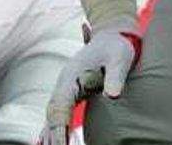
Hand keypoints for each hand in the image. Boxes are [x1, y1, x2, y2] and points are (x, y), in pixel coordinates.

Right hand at [40, 20, 140, 144]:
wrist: (112, 37)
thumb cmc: (117, 48)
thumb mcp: (120, 59)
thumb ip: (115, 76)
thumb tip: (112, 95)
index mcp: (71, 76)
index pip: (60, 106)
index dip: (59, 127)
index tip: (61, 144)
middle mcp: (63, 84)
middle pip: (53, 114)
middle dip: (52, 136)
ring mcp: (65, 89)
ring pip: (53, 116)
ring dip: (51, 135)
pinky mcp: (70, 94)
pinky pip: (59, 115)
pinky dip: (55, 129)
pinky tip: (56, 143)